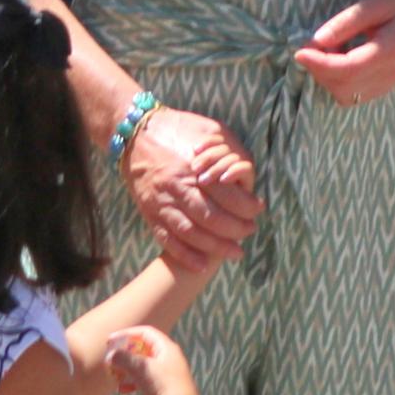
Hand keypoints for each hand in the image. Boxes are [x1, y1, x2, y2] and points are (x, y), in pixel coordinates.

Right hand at [104, 324, 203, 394]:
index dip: (126, 334)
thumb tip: (111, 355)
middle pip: (143, 357)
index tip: (109, 341)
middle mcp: (170, 363)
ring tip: (120, 388)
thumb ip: (123, 358)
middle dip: (125, 363)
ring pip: (144, 377)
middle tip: (112, 369)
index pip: (146, 333)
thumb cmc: (161, 384)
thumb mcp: (140, 367)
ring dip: (129, 382)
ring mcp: (169, 381)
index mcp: (167, 349)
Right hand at [122, 107, 262, 267]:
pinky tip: (202, 265)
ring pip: (191, 232)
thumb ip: (229, 149)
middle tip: (250, 231)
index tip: (258, 209)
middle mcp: (178, 186)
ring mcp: (162, 202)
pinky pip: (167, 239)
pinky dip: (184, 255)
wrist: (136, 134)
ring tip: (235, 252)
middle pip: (210, 217)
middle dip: (234, 229)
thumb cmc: (179, 129)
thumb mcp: (210, 129)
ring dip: (215, 247)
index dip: (245, 206)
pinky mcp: (149, 213)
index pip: (226, 194)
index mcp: (194, 166)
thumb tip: (246, 171)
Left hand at [293, 0, 394, 106]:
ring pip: (345, 95)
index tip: (300, 51)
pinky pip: (352, 95)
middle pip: (343, 86)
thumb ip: (347, 22)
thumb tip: (317, 40)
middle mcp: (387, 74)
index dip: (319, 63)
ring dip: (328, 77)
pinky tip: (340, 61)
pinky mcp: (382, 87)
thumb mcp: (376, 4)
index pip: (347, 69)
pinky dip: (338, 82)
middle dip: (319, 69)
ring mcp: (386, 84)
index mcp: (388, 52)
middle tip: (313, 46)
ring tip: (330, 52)